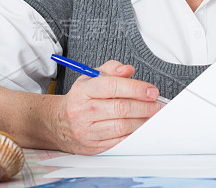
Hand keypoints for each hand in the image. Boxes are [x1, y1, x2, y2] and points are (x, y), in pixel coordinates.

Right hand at [48, 60, 162, 153]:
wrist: (58, 122)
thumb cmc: (80, 98)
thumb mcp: (90, 76)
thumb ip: (112, 69)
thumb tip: (128, 70)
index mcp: (84, 91)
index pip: (113, 86)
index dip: (136, 88)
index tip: (152, 91)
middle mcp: (83, 111)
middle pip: (120, 108)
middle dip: (144, 107)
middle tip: (157, 105)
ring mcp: (86, 131)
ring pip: (121, 127)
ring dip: (142, 122)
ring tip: (152, 116)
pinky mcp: (92, 146)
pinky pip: (117, 142)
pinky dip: (132, 135)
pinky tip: (140, 128)